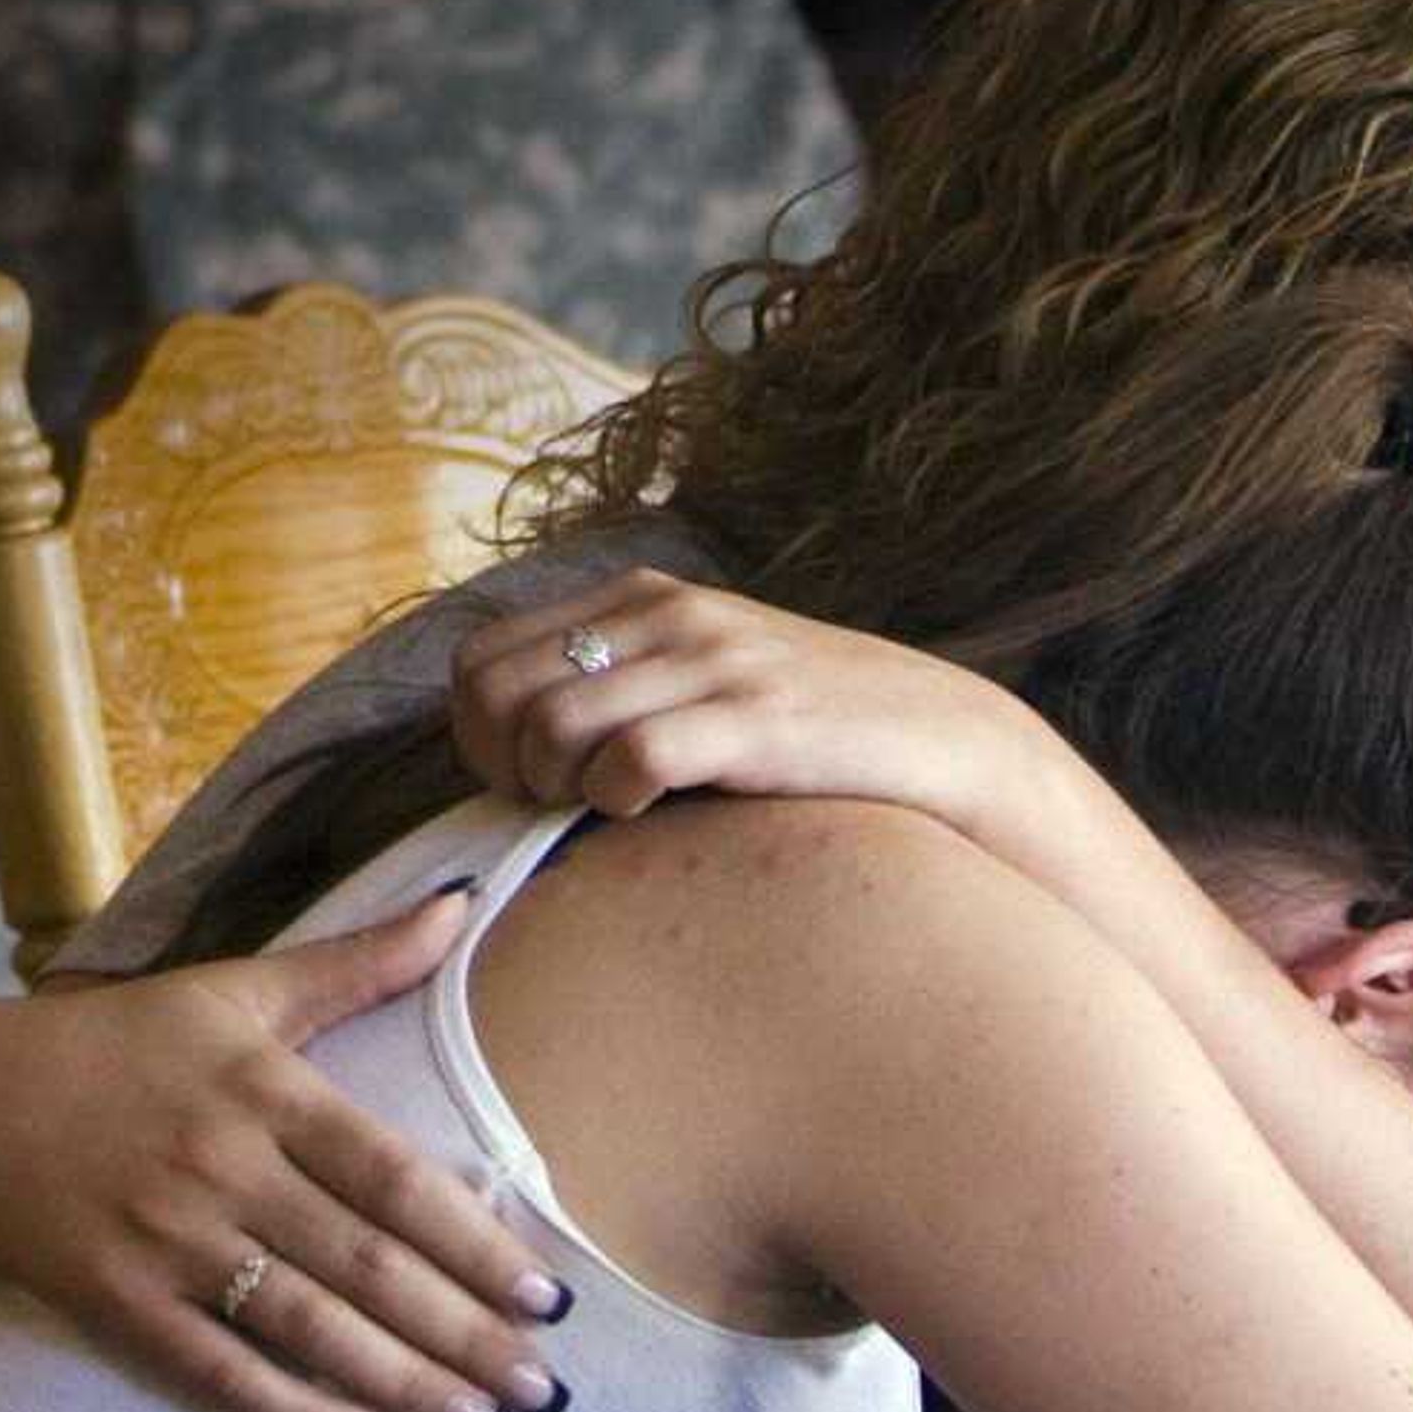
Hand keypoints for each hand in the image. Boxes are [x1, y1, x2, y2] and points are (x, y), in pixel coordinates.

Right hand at [0, 895, 575, 1411]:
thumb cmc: (120, 1042)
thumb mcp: (235, 986)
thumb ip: (355, 961)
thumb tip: (461, 903)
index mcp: (262, 1086)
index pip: (391, 1177)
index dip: (473, 1240)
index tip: (543, 1294)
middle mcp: (225, 1164)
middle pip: (366, 1266)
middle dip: (464, 1335)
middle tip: (543, 1386)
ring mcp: (173, 1241)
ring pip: (310, 1330)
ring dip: (404, 1388)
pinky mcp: (126, 1305)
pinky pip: (228, 1376)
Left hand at [452, 569, 1023, 832]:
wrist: (937, 737)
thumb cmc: (803, 729)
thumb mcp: (698, 673)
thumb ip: (616, 682)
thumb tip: (507, 740)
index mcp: (636, 598)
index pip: (480, 657)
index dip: (475, 734)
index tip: (520, 784)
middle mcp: (664, 614)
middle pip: (497, 693)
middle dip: (503, 766)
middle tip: (554, 807)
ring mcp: (710, 662)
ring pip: (551, 726)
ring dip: (556, 790)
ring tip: (603, 811)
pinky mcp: (753, 720)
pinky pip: (630, 759)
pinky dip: (616, 800)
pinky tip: (649, 813)